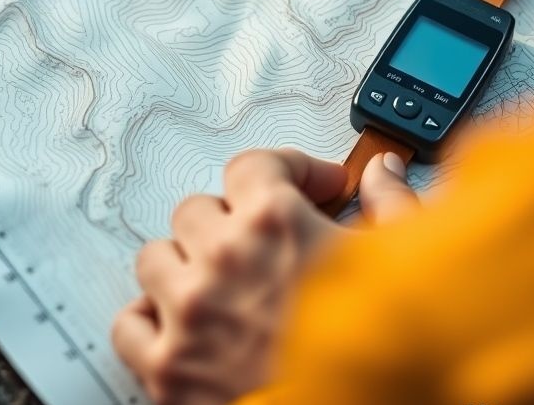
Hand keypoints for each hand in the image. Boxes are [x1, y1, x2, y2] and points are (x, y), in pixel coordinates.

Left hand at [112, 149, 416, 404]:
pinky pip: (129, 324)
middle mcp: (223, 257)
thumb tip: (384, 173)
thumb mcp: (403, 267)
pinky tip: (182, 324)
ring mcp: (190, 312)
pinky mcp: (169, 369)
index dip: (286, 171)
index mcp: (276, 222)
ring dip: (186, 264)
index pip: (253, 165)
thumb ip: (392, 207)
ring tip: (221, 282)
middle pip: (198, 208)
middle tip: (264, 245)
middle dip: (232, 221)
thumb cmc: (382, 357)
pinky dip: (150, 319)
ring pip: (156, 256)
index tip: (306, 187)